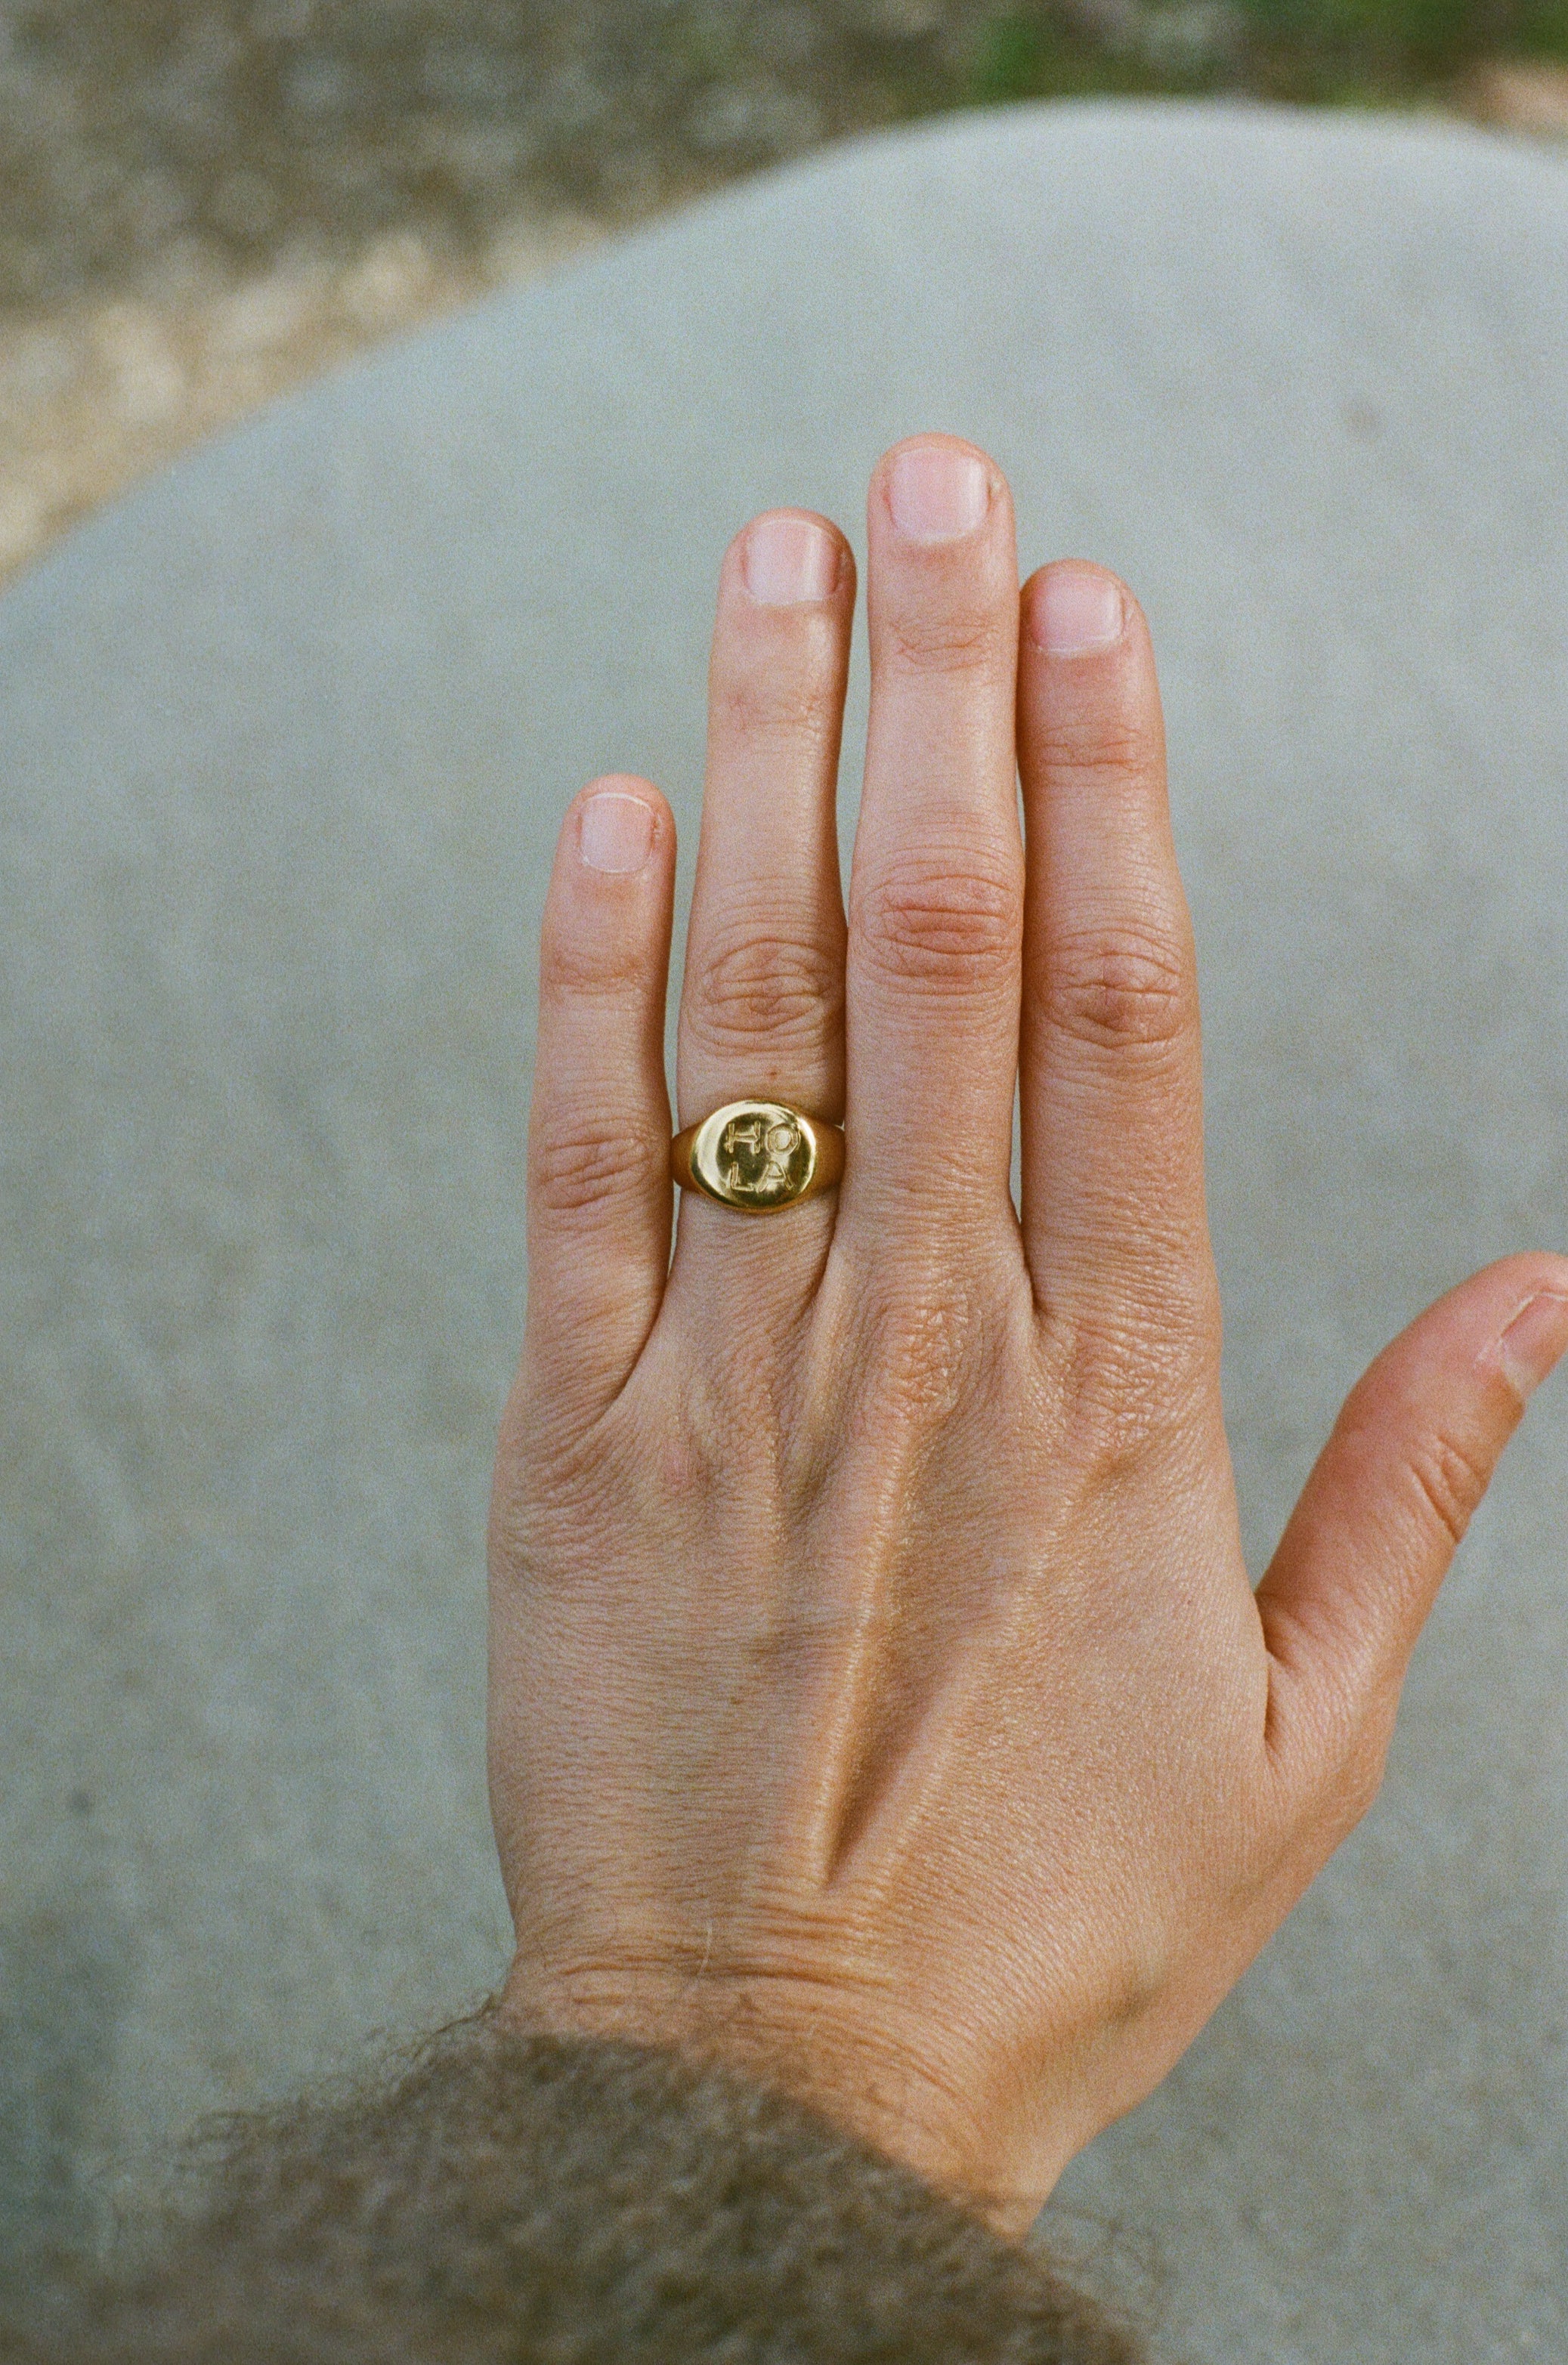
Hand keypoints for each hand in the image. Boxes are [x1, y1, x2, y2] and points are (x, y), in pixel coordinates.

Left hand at [486, 436, 1567, 2236]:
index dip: (1113, 782)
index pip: (1124, 1011)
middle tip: (933, 472)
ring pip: (762, 1011)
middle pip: (944, 943)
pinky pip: (584, 1172)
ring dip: (769, 764)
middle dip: (940, 686)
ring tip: (777, 559)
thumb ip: (1416, 1488)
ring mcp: (742, 1374)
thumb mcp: (1306, 1735)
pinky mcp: (577, 1435)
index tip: (1092, 601)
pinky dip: (593, 986)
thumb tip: (1544, 1285)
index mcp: (1122, 1390)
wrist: (785, 2080)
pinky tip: (609, 812)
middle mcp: (932, 1336)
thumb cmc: (1058, 1918)